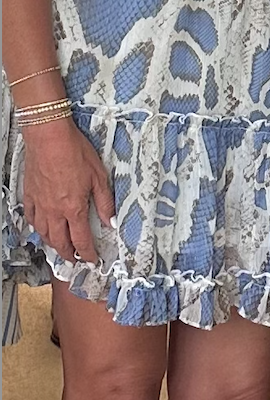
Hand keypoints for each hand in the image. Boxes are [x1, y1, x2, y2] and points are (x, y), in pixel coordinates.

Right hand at [21, 117, 114, 263]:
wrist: (50, 139)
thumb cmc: (75, 152)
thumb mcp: (99, 176)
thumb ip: (104, 201)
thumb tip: (110, 220)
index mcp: (73, 208)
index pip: (81, 240)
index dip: (87, 253)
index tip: (91, 259)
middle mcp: (54, 211)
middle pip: (60, 242)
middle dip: (68, 254)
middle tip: (75, 259)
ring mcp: (40, 205)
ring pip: (43, 234)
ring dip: (52, 243)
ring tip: (60, 247)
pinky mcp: (29, 196)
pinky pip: (31, 219)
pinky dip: (37, 228)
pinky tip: (41, 227)